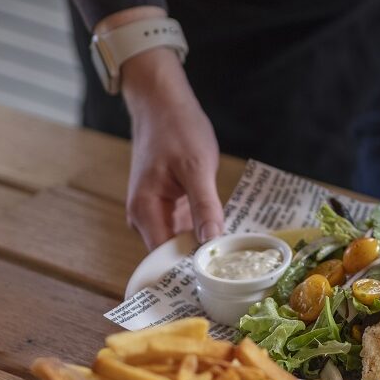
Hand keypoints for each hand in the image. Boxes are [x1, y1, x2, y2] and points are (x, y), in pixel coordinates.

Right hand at [120, 47, 224, 250]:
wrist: (162, 103)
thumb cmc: (177, 129)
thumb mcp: (197, 166)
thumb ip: (204, 205)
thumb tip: (212, 240)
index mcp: (145, 212)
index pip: (166, 257)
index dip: (192, 268)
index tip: (221, 275)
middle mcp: (144, 218)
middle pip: (172, 253)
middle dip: (200, 261)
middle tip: (235, 269)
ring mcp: (154, 212)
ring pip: (179, 241)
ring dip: (202, 247)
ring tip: (234, 258)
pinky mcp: (166, 205)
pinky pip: (183, 227)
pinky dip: (201, 230)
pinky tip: (224, 234)